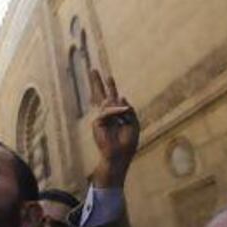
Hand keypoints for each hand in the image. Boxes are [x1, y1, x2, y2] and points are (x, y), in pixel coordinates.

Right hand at [89, 69, 139, 187]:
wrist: (119, 156)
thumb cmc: (127, 143)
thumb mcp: (134, 124)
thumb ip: (129, 111)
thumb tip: (122, 97)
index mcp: (116, 115)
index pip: (112, 98)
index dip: (110, 87)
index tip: (108, 76)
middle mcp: (107, 115)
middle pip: (100, 95)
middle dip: (97, 83)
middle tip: (93, 69)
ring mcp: (101, 119)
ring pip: (105, 102)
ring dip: (115, 100)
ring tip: (118, 102)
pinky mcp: (97, 123)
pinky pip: (106, 112)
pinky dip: (115, 110)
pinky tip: (124, 112)